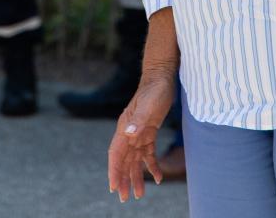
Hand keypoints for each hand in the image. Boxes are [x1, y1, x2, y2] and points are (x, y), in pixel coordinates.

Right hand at [107, 70, 176, 201]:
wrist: (161, 77)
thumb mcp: (149, 104)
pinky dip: (151, 166)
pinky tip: (158, 178)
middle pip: (123, 161)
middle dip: (123, 180)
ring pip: (134, 160)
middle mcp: (128, 133)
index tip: (113, 187)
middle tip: (125, 198)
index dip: (114, 171)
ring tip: (139, 195)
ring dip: (136, 177)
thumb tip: (128, 134)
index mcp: (124, 128)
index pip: (116, 154)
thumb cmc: (154, 89)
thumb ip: (139, 119)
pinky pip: (148, 154)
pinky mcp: (149, 133)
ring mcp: (138, 133)